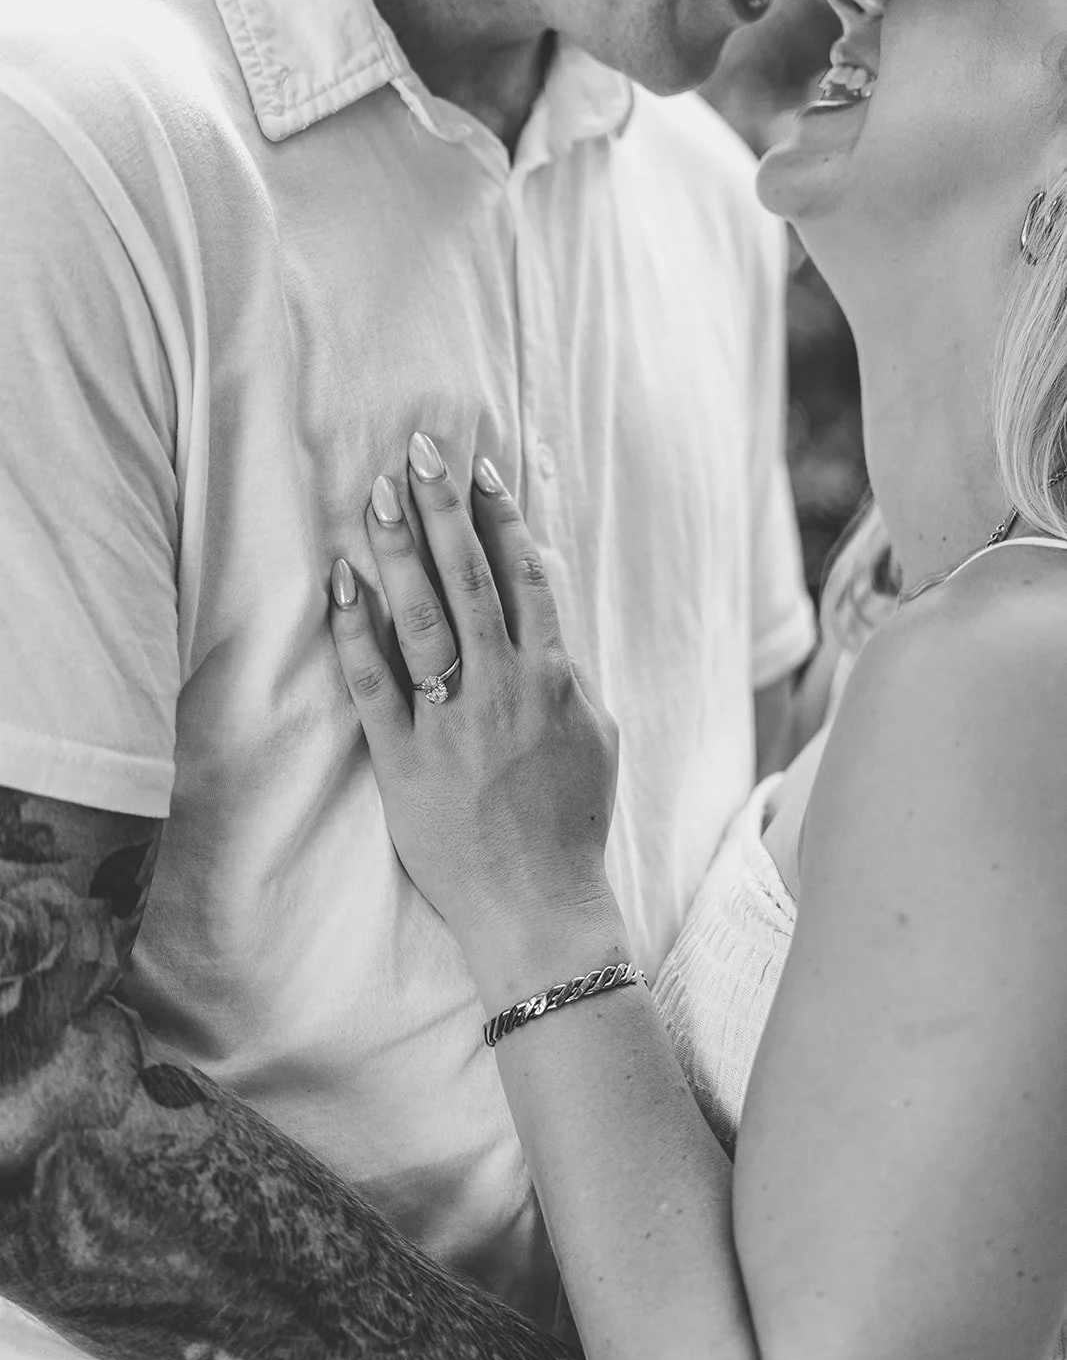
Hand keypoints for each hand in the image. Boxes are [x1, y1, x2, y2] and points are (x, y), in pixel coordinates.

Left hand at [328, 434, 620, 972]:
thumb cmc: (571, 822)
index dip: (503, 518)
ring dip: (399, 550)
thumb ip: (571, 672)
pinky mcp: (404, 761)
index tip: (481, 471)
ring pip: (422, 618)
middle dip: (444, 510)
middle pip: (472, 580)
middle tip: (420, 452)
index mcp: (554, 680)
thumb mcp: (596, 737)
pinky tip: (340, 582)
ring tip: (378, 494)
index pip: (527, 578)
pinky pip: (373, 684)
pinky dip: (355, 631)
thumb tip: (548, 617)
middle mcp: (503, 690)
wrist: (538, 906)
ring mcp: (451, 724)